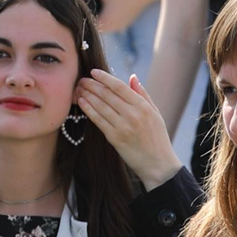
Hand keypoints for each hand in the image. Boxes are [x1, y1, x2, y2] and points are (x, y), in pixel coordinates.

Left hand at [74, 68, 181, 189]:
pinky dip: (89, 110)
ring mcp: (123, 127)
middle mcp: (132, 114)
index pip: (119, 86)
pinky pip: (98, 120)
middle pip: (107, 95)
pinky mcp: (115, 138)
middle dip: (92, 85)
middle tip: (81, 79)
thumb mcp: (155, 113)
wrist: (158, 164)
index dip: (104, 78)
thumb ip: (143, 94)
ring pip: (100, 106)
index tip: (93, 72)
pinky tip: (82, 102)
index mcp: (142, 106)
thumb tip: (132, 77)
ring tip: (78, 89)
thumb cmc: (157, 138)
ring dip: (87, 95)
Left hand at [78, 0, 156, 36]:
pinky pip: (111, 25)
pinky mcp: (123, 25)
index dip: (81, 18)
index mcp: (105, 23)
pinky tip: (104, 11)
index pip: (88, 25)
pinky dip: (106, 19)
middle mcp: (112, 29)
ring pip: (103, 27)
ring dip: (98, 20)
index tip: (75, 11)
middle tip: (80, 11)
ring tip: (90, 11)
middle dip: (89, 19)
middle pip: (95, 27)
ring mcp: (118, 28)